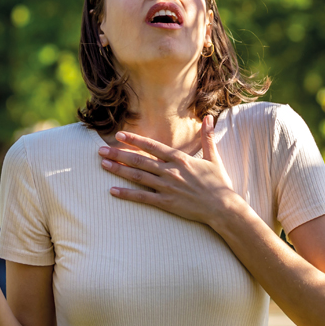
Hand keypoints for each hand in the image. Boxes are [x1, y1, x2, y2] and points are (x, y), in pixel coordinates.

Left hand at [100, 114, 239, 224]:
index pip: (152, 146)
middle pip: (139, 160)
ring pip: (138, 176)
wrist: (224, 208)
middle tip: (101, 150)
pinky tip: (113, 190)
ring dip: (119, 169)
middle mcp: (170, 171)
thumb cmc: (219, 183)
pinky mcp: (166, 203)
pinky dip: (127, 194)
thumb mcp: (214, 157)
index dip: (134, 139)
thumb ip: (207, 137)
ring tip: (103, 165)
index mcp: (180, 159)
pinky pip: (143, 197)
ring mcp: (167, 187)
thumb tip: (209, 117)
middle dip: (118, 154)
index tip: (119, 135)